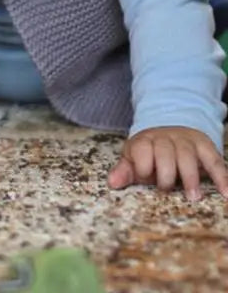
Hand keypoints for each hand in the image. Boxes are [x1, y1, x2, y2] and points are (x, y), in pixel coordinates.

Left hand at [108, 126, 227, 200]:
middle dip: (166, 172)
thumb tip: (112, 183)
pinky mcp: (204, 146)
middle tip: (167, 190)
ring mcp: (186, 141)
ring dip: (191, 176)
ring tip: (193, 197)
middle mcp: (165, 138)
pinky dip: (221, 176)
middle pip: (165, 152)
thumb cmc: (149, 154)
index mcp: (144, 140)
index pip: (142, 149)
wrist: (169, 132)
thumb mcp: (134, 160)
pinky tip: (225, 193)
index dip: (143, 165)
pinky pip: (214, 160)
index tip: (145, 178)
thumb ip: (125, 171)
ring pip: (188, 155)